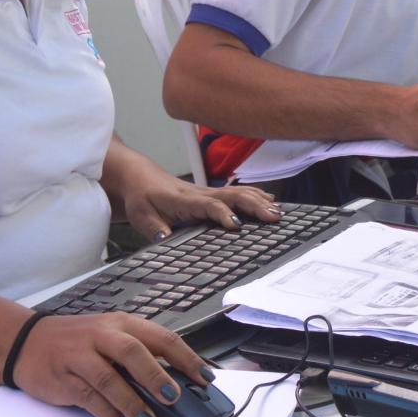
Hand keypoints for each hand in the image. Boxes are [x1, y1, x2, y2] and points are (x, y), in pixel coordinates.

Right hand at [11, 312, 213, 416]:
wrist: (26, 341)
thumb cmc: (77, 341)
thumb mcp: (110, 337)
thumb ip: (138, 355)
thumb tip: (176, 383)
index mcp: (121, 324)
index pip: (160, 336)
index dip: (185, 357)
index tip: (205, 376)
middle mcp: (102, 335)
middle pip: (133, 352)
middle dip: (156, 376)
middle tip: (175, 397)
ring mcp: (80, 356)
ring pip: (109, 378)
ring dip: (131, 402)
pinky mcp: (63, 378)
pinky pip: (88, 397)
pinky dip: (107, 413)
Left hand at [120, 175, 279, 242]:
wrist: (139, 177)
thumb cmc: (141, 197)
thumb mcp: (141, 215)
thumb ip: (153, 227)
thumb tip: (166, 239)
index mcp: (183, 200)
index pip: (208, 205)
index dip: (223, 213)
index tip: (236, 225)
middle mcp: (200, 193)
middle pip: (232, 195)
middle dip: (254, 206)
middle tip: (273, 218)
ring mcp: (208, 192)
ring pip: (238, 192)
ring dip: (259, 200)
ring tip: (278, 212)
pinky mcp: (211, 193)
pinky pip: (237, 192)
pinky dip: (255, 195)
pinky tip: (269, 201)